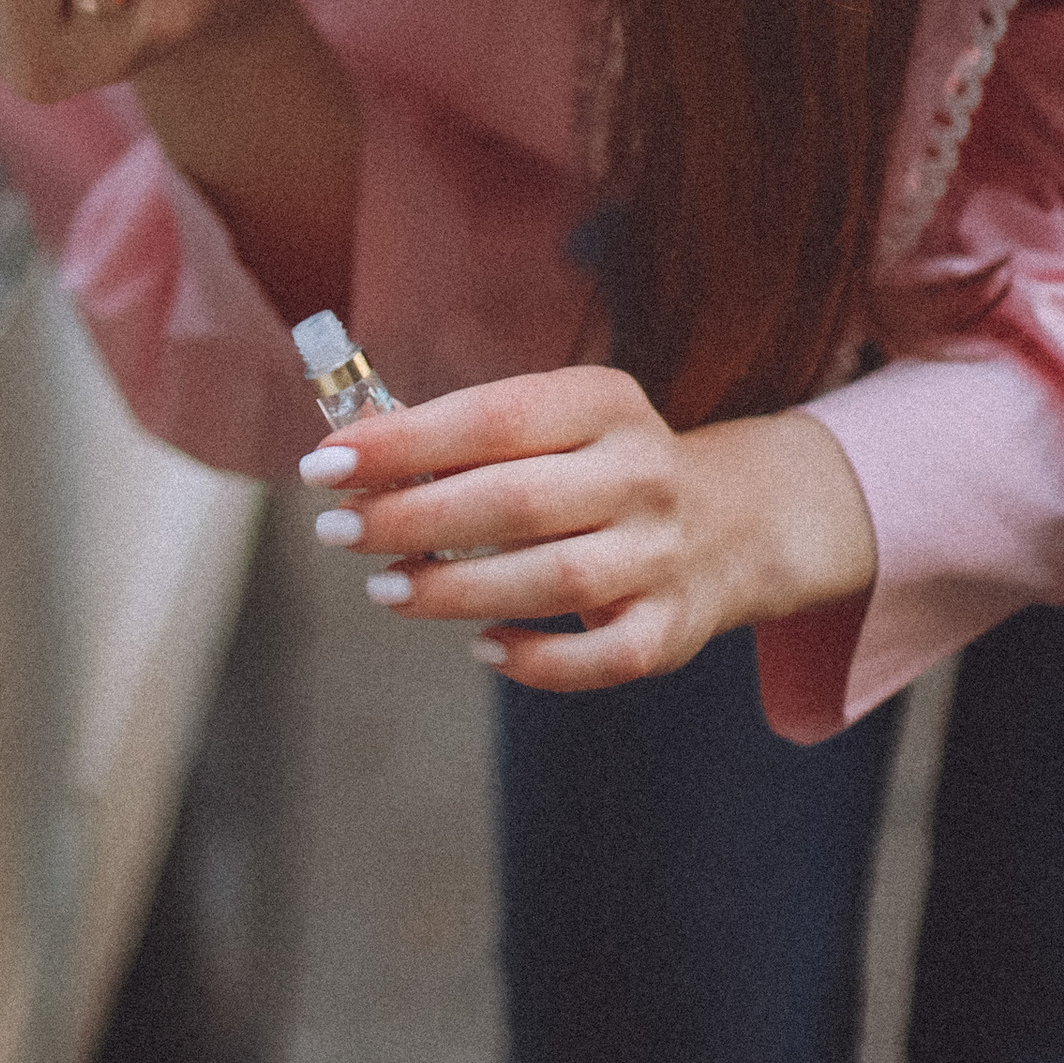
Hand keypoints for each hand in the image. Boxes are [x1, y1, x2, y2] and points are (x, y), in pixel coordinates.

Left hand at [300, 367, 877, 689]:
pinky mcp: (673, 628)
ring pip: (552, 580)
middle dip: (414, 518)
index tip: (326, 463)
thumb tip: (355, 462)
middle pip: (516, 501)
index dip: (404, 442)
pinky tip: (482, 645)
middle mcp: (642, 473)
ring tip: (386, 587)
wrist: (736, 520)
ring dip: (456, 589)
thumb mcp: (555, 423)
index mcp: (605, 403)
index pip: (494, 416)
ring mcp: (663, 554)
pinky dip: (535, 659)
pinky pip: (600, 658)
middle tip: (339, 531)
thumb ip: (468, 440)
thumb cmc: (601, 467)